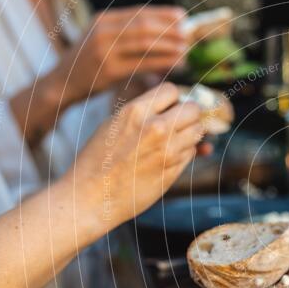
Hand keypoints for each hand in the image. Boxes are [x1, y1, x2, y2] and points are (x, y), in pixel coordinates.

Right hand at [57, 6, 188, 103]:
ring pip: (145, 43)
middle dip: (169, 29)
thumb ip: (128, 34)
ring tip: (186, 49)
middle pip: (144, 25)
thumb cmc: (91, 63)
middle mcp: (103, 30)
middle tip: (188, 34)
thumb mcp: (104, 40)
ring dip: (169, 45)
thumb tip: (166, 32)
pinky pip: (142, 63)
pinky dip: (162, 62)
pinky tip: (176, 64)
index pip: (139, 11)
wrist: (63, 83)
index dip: (164, 13)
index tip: (183, 16)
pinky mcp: (109, 69)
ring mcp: (104, 49)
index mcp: (104, 19)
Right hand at [64, 83, 203, 233]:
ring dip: (189, 135)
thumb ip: (142, 111)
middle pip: (193, 109)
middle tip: (178, 123)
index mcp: (135, 111)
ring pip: (197, 132)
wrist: (91, 197)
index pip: (172, 90)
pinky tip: (167, 158)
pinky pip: (191, 153)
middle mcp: (155, 128)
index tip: (169, 107)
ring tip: (171, 141)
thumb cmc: (97, 160)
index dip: (172, 99)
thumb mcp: (113, 124)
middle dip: (188, 115)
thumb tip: (172, 104)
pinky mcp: (173, 170)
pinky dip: (185, 153)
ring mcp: (167, 151)